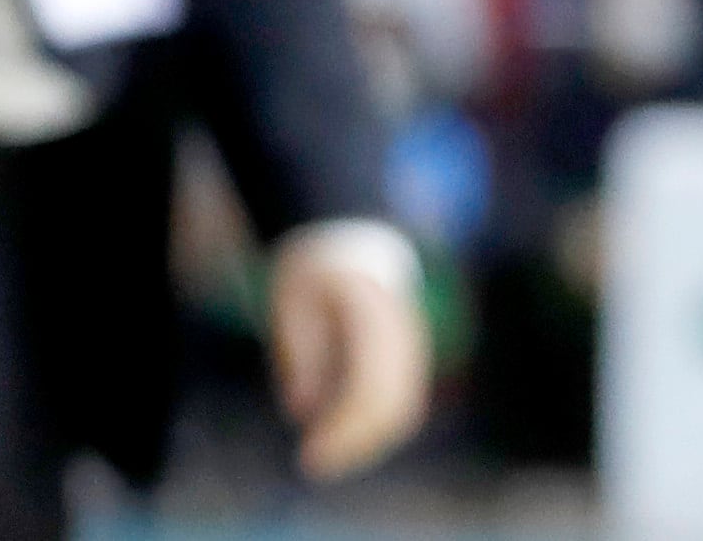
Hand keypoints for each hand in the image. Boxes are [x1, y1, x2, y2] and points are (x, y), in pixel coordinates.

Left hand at [268, 224, 430, 481]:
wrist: (349, 238)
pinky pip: (400, 402)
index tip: (311, 453)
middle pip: (391, 405)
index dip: (343, 427)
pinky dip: (374, 428)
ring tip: (324, 458)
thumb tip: (301, 409)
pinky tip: (341, 441)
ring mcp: (412, 344)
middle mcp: (401, 330)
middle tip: (313, 464)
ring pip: (402, 408)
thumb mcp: (289, 299)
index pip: (368, 387)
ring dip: (367, 441)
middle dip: (355, 442)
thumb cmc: (310, 269)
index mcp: (370, 309)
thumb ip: (299, 351)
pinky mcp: (410, 358)